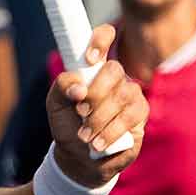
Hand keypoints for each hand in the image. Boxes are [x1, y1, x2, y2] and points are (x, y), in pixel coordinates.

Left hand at [44, 25, 146, 186]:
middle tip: (80, 111)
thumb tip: (78, 86)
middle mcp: (114, 76)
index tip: (89, 59)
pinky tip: (98, 143)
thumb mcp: (55, 105)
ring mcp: (130, 93)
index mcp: (93, 67)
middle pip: (114, 70)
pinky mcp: (140, 113)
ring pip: (122, 95)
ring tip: (84, 135)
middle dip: (95, 93)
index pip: (105, 37)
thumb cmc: (68, 124)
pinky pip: (131, 115)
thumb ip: (61, 87)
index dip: (101, 40)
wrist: (80, 157)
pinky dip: (111, 130)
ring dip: (100, 117)